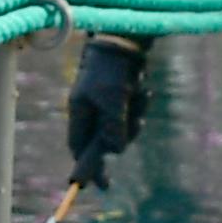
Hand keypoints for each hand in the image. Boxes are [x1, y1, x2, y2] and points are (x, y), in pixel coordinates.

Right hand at [65, 36, 150, 186]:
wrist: (124, 37)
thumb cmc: (113, 69)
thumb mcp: (113, 101)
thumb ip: (113, 128)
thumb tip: (115, 152)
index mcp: (80, 112)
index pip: (79, 148)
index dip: (88, 167)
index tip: (101, 185)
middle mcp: (90, 109)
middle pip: (105, 141)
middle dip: (123, 134)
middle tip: (135, 122)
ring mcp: (106, 102)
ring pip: (123, 126)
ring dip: (135, 114)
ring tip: (139, 91)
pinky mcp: (121, 93)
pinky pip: (133, 110)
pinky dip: (140, 102)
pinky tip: (143, 85)